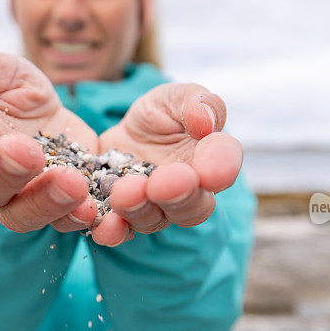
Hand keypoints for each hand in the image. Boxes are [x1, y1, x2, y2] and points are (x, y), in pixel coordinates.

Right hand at [0, 51, 98, 231]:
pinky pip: (64, 222)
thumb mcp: (3, 71)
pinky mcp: (58, 209)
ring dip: (45, 202)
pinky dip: (77, 218)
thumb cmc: (18, 91)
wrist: (61, 116)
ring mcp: (22, 199)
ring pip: (21, 215)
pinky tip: (92, 207)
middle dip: (5, 172)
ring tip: (71, 182)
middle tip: (28, 153)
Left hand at [91, 83, 242, 246]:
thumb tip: (206, 122)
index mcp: (209, 160)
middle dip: (180, 195)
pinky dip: (113, 232)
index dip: (221, 169)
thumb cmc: (158, 115)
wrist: (116, 136)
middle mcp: (187, 193)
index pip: (224, 164)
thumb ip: (196, 102)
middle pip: (193, 206)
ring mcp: (155, 210)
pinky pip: (120, 232)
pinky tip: (105, 225)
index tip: (212, 172)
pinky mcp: (122, 218)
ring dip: (141, 208)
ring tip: (126, 191)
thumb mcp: (174, 98)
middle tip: (164, 183)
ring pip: (154, 220)